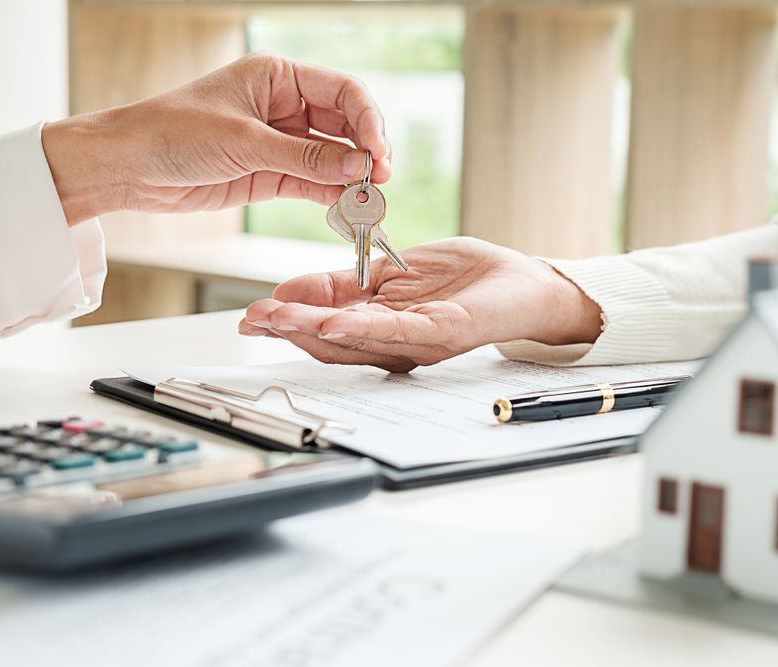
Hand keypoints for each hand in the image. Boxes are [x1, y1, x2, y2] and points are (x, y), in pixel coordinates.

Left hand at [41, 53, 389, 224]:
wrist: (128, 167)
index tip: (379, 152)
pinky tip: (345, 207)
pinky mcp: (271, 173)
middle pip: (344, 125)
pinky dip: (331, 195)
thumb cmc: (172, 133)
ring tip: (367, 200)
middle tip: (379, 179)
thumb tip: (357, 166)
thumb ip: (304, 156)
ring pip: (332, 157)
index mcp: (278, 77)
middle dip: (366, 151)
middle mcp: (284, 106)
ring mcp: (280, 141)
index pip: (343, 91)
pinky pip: (313, 182)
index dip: (367, 120)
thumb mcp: (244, 141)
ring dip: (351, 177)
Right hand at [239, 237, 601, 371]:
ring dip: (311, 331)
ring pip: (355, 341)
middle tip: (253, 321)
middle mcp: (395, 340)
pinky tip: (329, 322)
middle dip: (289, 330)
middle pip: (332, 341)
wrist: (524, 282)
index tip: (255, 313)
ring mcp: (417, 341)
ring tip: (276, 321)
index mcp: (382, 321)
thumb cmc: (467, 277)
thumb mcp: (394, 270)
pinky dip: (358, 329)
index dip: (290, 318)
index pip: (327, 322)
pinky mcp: (442, 334)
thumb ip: (349, 281)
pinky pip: (394, 333)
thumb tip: (296, 286)